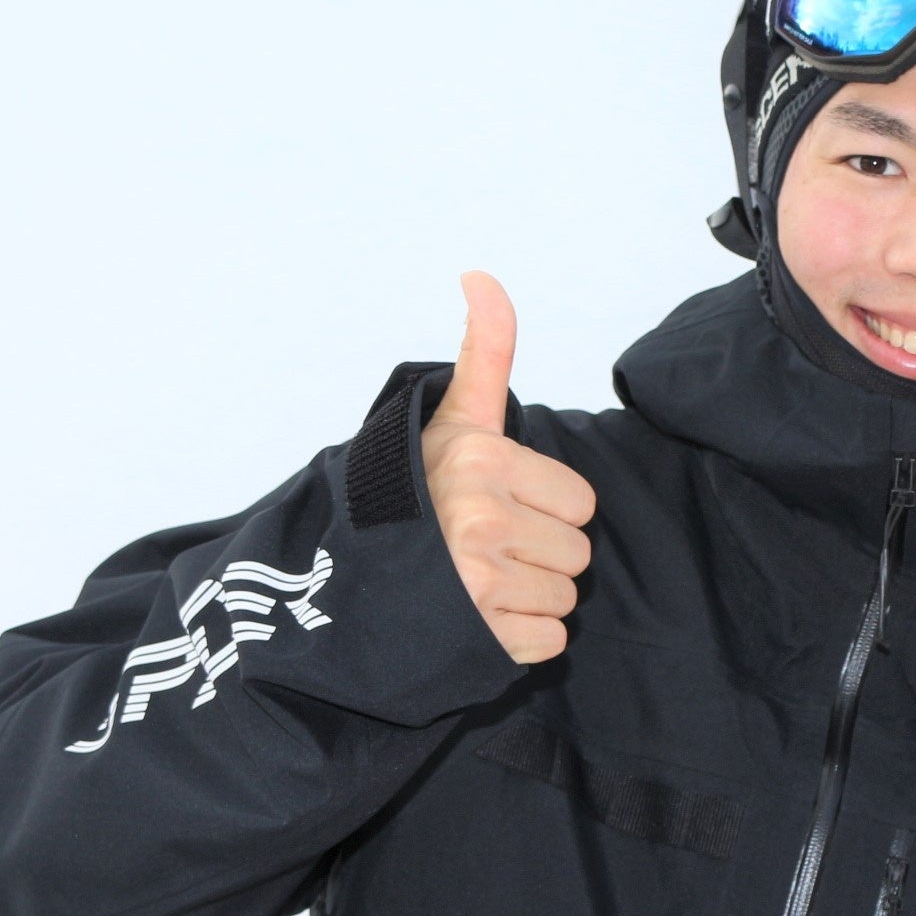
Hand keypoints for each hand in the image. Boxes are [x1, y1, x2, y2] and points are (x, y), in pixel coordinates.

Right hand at [423, 272, 596, 663]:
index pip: (580, 502)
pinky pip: (548, 642)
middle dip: (539, 554)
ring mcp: (479, 584)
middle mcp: (481, 520)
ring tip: (474, 585)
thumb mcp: (451, 420)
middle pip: (577, 554)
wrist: (335, 589)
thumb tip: (480, 273)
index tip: (494, 505)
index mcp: (482, 462)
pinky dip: (519, 640)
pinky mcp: (479, 640)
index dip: (543, 507)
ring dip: (529, 597)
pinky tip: (476, 621)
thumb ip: (485, 351)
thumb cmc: (409, 497)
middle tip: (481, 549)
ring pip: (565, 598)